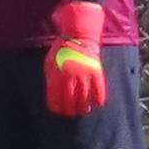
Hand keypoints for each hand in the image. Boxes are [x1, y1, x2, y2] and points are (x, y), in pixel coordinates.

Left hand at [43, 0, 109, 118]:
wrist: (79, 36)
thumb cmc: (61, 50)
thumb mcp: (50, 63)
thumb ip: (50, 79)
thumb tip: (53, 96)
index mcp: (56, 75)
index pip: (55, 100)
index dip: (57, 108)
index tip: (59, 110)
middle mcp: (70, 77)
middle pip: (70, 102)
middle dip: (70, 110)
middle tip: (71, 112)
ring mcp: (84, 75)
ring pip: (84, 99)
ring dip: (83, 108)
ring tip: (83, 110)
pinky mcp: (96, 73)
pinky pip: (99, 91)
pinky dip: (98, 100)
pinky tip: (97, 103)